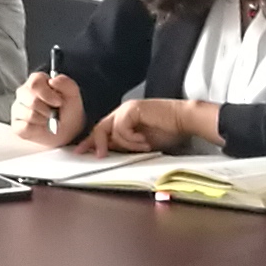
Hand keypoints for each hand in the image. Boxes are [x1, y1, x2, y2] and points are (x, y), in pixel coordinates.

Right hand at [13, 72, 84, 144]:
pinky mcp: (17, 125)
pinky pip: (25, 127)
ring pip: (29, 115)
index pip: (35, 84)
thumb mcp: (72, 94)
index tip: (59, 102)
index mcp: (36, 81)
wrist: (67, 129)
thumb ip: (65, 83)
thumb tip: (53, 81)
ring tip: (49, 120)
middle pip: (31, 100)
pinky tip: (41, 127)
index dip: (47, 94)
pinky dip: (38, 130)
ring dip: (44, 120)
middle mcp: (24, 93)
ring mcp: (18, 108)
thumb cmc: (67, 109)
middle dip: (47, 110)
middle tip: (55, 113)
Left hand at [87, 97, 202, 155]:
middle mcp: (122, 112)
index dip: (91, 142)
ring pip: (111, 130)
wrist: (184, 121)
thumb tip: (108, 153)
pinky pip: (121, 128)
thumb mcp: (140, 143)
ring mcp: (127, 109)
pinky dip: (132, 138)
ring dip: (127, 144)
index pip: (101, 130)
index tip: (81, 152)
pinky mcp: (133, 109)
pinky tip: (145, 140)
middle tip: (99, 156)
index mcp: (123, 119)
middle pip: (99, 128)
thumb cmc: (168, 132)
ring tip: (144, 145)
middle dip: (95, 143)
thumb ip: (124, 145)